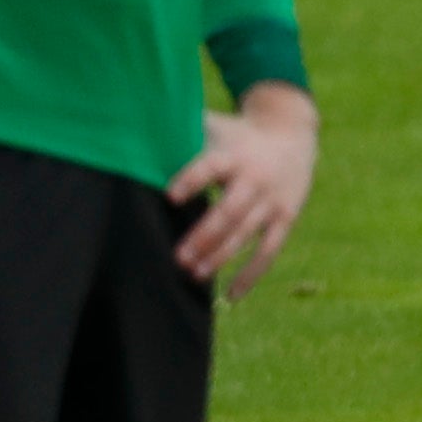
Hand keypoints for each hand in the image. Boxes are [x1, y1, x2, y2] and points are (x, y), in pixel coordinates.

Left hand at [169, 83, 317, 292]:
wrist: (292, 133)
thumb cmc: (236, 134)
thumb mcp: (213, 126)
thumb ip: (179, 131)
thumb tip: (130, 129)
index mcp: (233, 155)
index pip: (211, 167)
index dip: (192, 180)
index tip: (169, 196)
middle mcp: (255, 179)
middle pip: (229, 212)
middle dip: (203, 236)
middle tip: (177, 257)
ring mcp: (272, 202)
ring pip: (245, 234)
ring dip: (219, 257)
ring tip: (193, 274)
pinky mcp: (285, 218)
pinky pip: (268, 252)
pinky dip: (250, 275)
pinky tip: (231, 296)